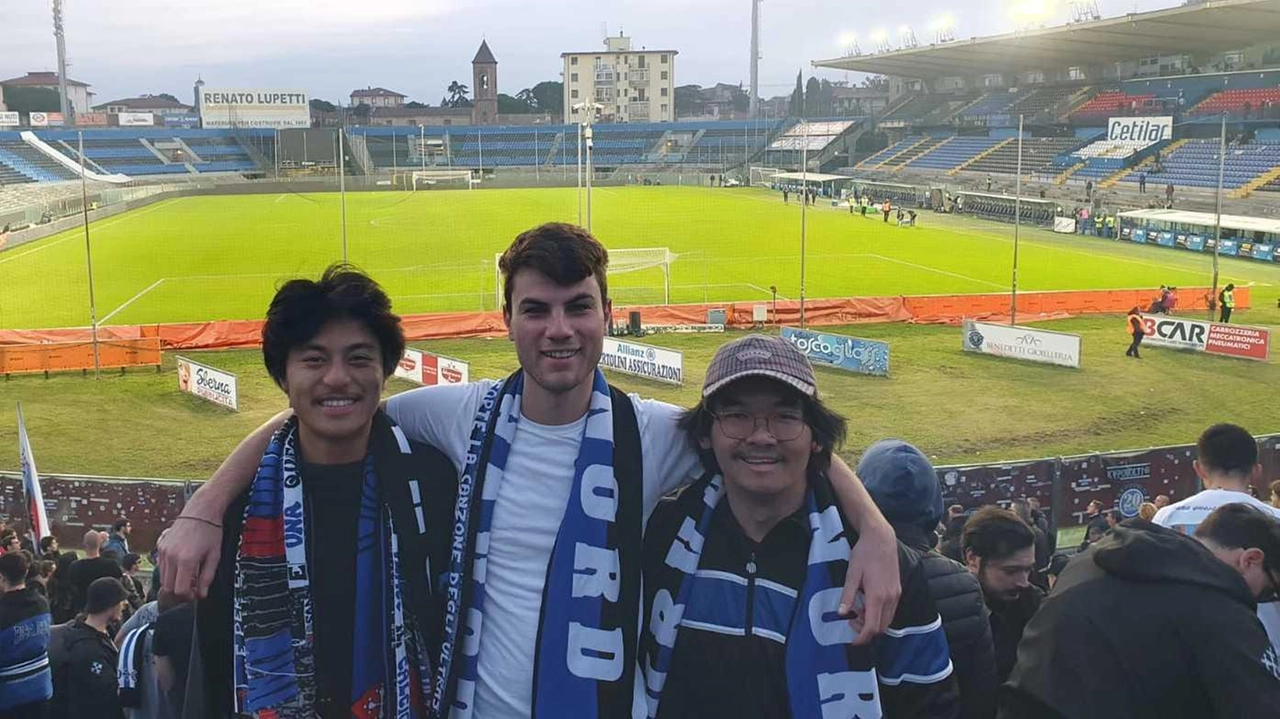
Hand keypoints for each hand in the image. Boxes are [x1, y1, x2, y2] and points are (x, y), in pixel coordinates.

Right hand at [158, 504, 223, 599]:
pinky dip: (169, 570)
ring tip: (188, 573)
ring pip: (163, 577)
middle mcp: (171, 556)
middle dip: (179, 590)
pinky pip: (161, 565)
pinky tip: (181, 563)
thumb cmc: (211, 531)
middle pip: (168, 586)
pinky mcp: (160, 545)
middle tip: (192, 585)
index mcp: (186, 560)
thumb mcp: (214, 555)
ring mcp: (163, 550)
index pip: (179, 590)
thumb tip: (201, 594)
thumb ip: (207, 577)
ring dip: (173, 580)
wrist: (201, 510)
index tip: (195, 593)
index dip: (187, 596)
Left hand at [839, 523, 900, 644]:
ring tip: (858, 612)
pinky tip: (867, 604)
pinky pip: (890, 611)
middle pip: (881, 627)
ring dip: (874, 623)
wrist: (881, 539)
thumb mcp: (852, 574)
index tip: (853, 640)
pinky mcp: (898, 591)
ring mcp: (896, 595)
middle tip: (852, 621)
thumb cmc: (864, 554)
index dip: (862, 637)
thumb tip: (841, 613)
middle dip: (867, 631)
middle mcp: (890, 598)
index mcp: (877, 596)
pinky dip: (879, 614)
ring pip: (887, 620)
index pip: (872, 626)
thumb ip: (847, 595)